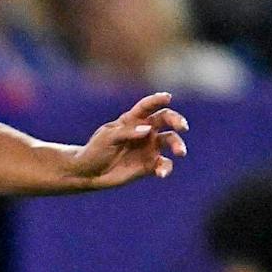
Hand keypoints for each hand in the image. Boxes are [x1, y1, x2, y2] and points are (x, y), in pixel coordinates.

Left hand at [66, 93, 188, 188]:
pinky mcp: (150, 165)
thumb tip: (148, 129)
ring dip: (177, 145)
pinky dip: (166, 168)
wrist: (89, 173)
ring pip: (170, 141)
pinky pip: (163, 164)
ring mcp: (149, 147)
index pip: (147, 106)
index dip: (157, 100)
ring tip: (180, 152)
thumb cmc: (95, 150)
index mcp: (132, 120)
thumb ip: (127, 132)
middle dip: (177, 121)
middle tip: (182, 127)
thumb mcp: (107, 138)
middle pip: (166, 120)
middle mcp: (145, 131)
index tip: (167, 97)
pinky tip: (161, 173)